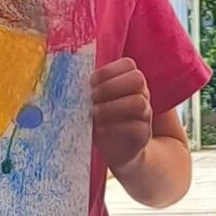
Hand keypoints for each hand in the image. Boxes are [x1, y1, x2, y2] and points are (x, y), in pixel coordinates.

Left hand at [92, 56, 153, 170]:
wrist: (118, 150)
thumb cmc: (103, 120)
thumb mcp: (97, 102)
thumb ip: (92, 89)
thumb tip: (70, 79)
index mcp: (130, 82)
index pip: (128, 65)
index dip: (109, 70)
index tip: (91, 81)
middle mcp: (142, 95)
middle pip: (137, 79)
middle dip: (111, 86)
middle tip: (92, 96)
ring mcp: (145, 115)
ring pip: (139, 102)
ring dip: (112, 106)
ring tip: (94, 113)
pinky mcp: (143, 135)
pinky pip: (136, 127)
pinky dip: (114, 127)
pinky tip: (100, 129)